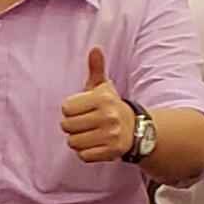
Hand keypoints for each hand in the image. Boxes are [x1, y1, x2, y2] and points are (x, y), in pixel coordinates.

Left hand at [61, 46, 138, 165]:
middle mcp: (108, 116)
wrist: (137, 129)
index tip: (82, 110)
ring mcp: (111, 135)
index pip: (66, 108)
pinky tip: (95, 144)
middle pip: (66, 126)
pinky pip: (83, 156)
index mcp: (102, 98)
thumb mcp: (103, 87)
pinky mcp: (111, 152)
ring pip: (73, 142)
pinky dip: (86, 152)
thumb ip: (96, 68)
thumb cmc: (111, 106)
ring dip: (78, 140)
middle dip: (72, 126)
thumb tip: (96, 48)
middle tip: (85, 123)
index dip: (70, 110)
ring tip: (90, 134)